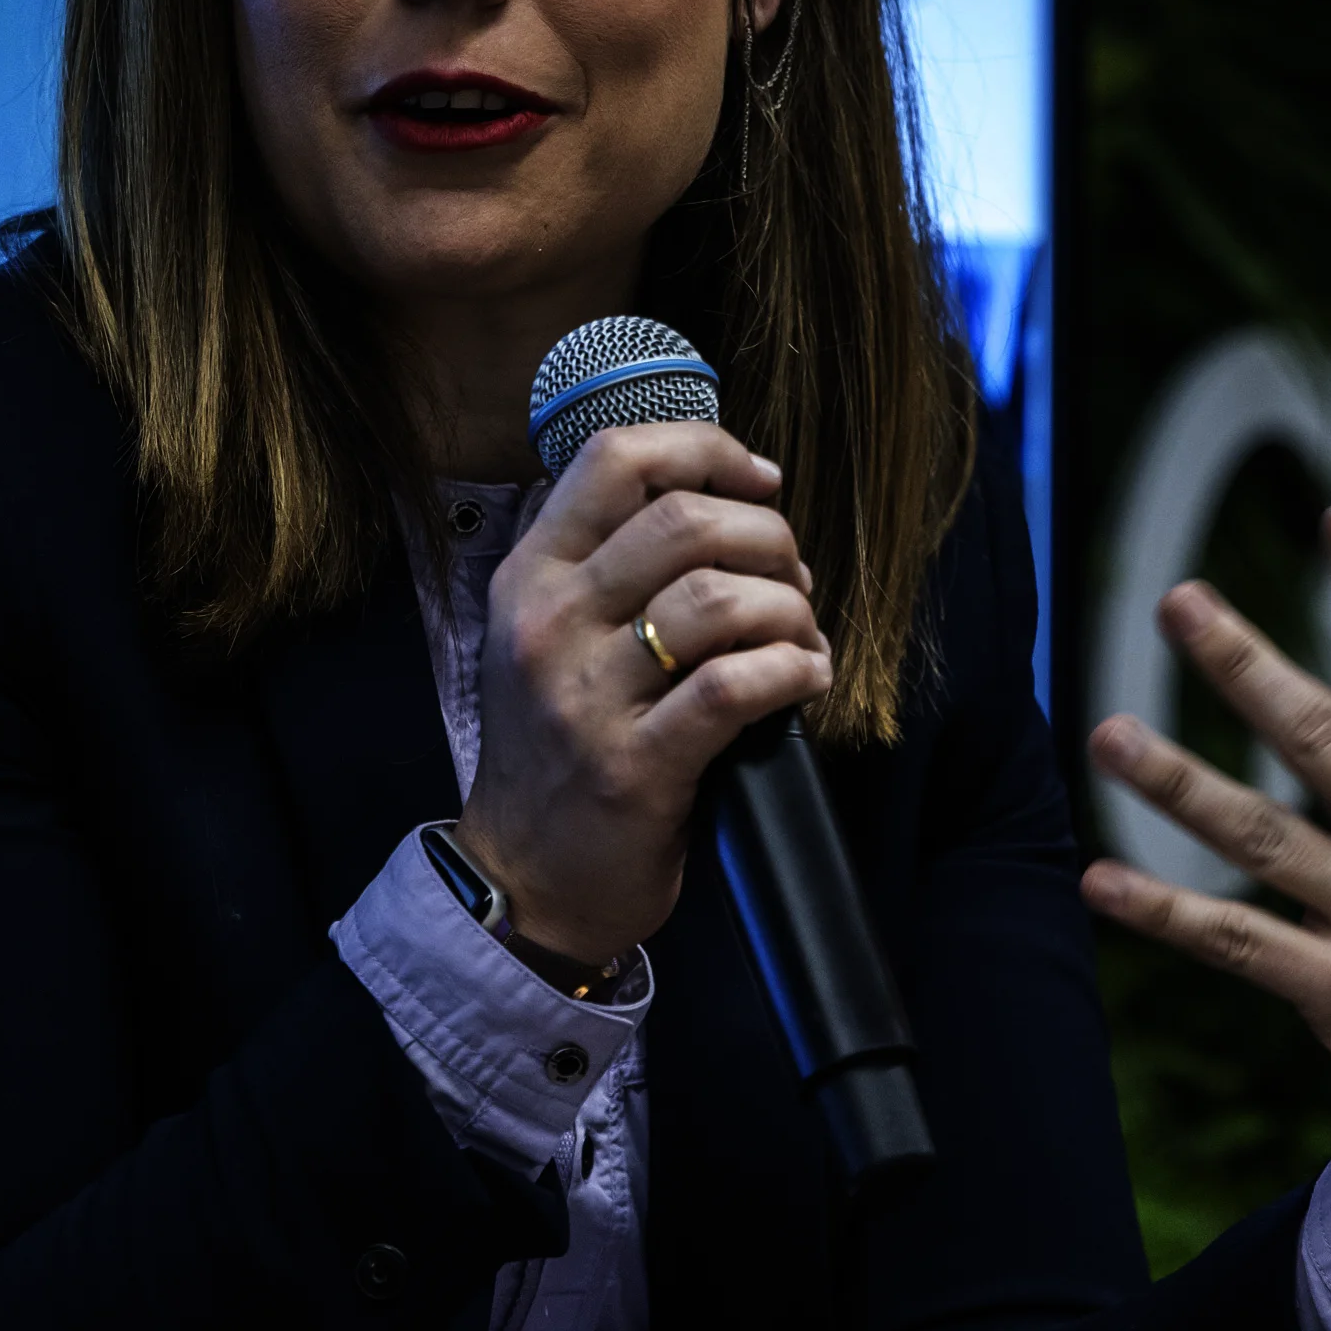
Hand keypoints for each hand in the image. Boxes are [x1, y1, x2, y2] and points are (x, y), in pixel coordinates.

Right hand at [463, 422, 829, 966]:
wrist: (525, 880)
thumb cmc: (561, 745)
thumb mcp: (550, 634)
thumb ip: (609, 559)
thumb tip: (723, 492)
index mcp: (531, 576)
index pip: (616, 458)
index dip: (706, 449)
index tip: (760, 481)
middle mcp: (549, 624)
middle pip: (685, 521)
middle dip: (770, 537)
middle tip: (793, 577)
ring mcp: (586, 697)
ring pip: (720, 599)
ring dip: (790, 609)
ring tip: (802, 637)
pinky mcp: (634, 767)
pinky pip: (734, 687)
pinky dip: (792, 671)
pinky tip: (806, 678)